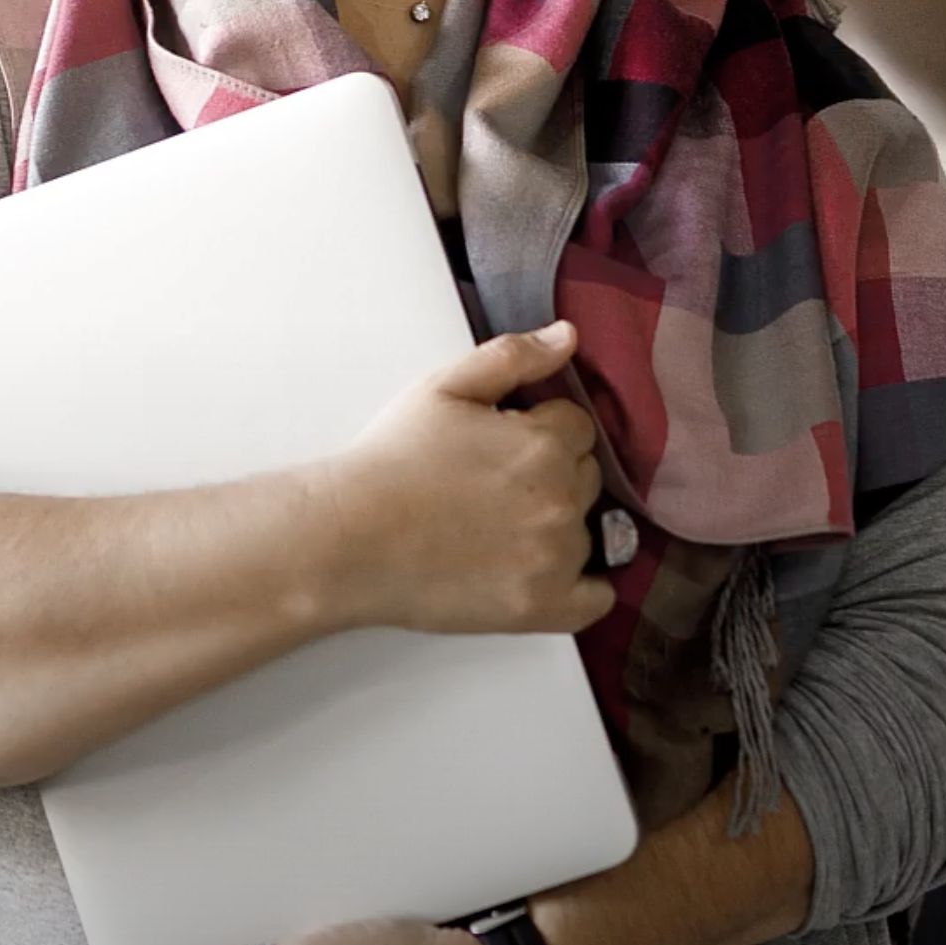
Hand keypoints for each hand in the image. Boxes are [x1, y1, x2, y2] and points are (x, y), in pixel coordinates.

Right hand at [308, 321, 613, 636]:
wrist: (349, 538)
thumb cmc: (391, 461)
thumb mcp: (444, 387)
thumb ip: (514, 356)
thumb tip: (567, 337)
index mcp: (543, 443)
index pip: (577, 426)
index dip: (539, 428)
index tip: (502, 442)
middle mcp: (559, 501)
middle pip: (586, 476)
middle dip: (551, 472)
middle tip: (493, 483)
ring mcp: (553, 559)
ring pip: (585, 531)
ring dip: (557, 524)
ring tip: (497, 526)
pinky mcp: (541, 608)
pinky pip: (596, 600)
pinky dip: (582, 586)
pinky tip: (544, 568)